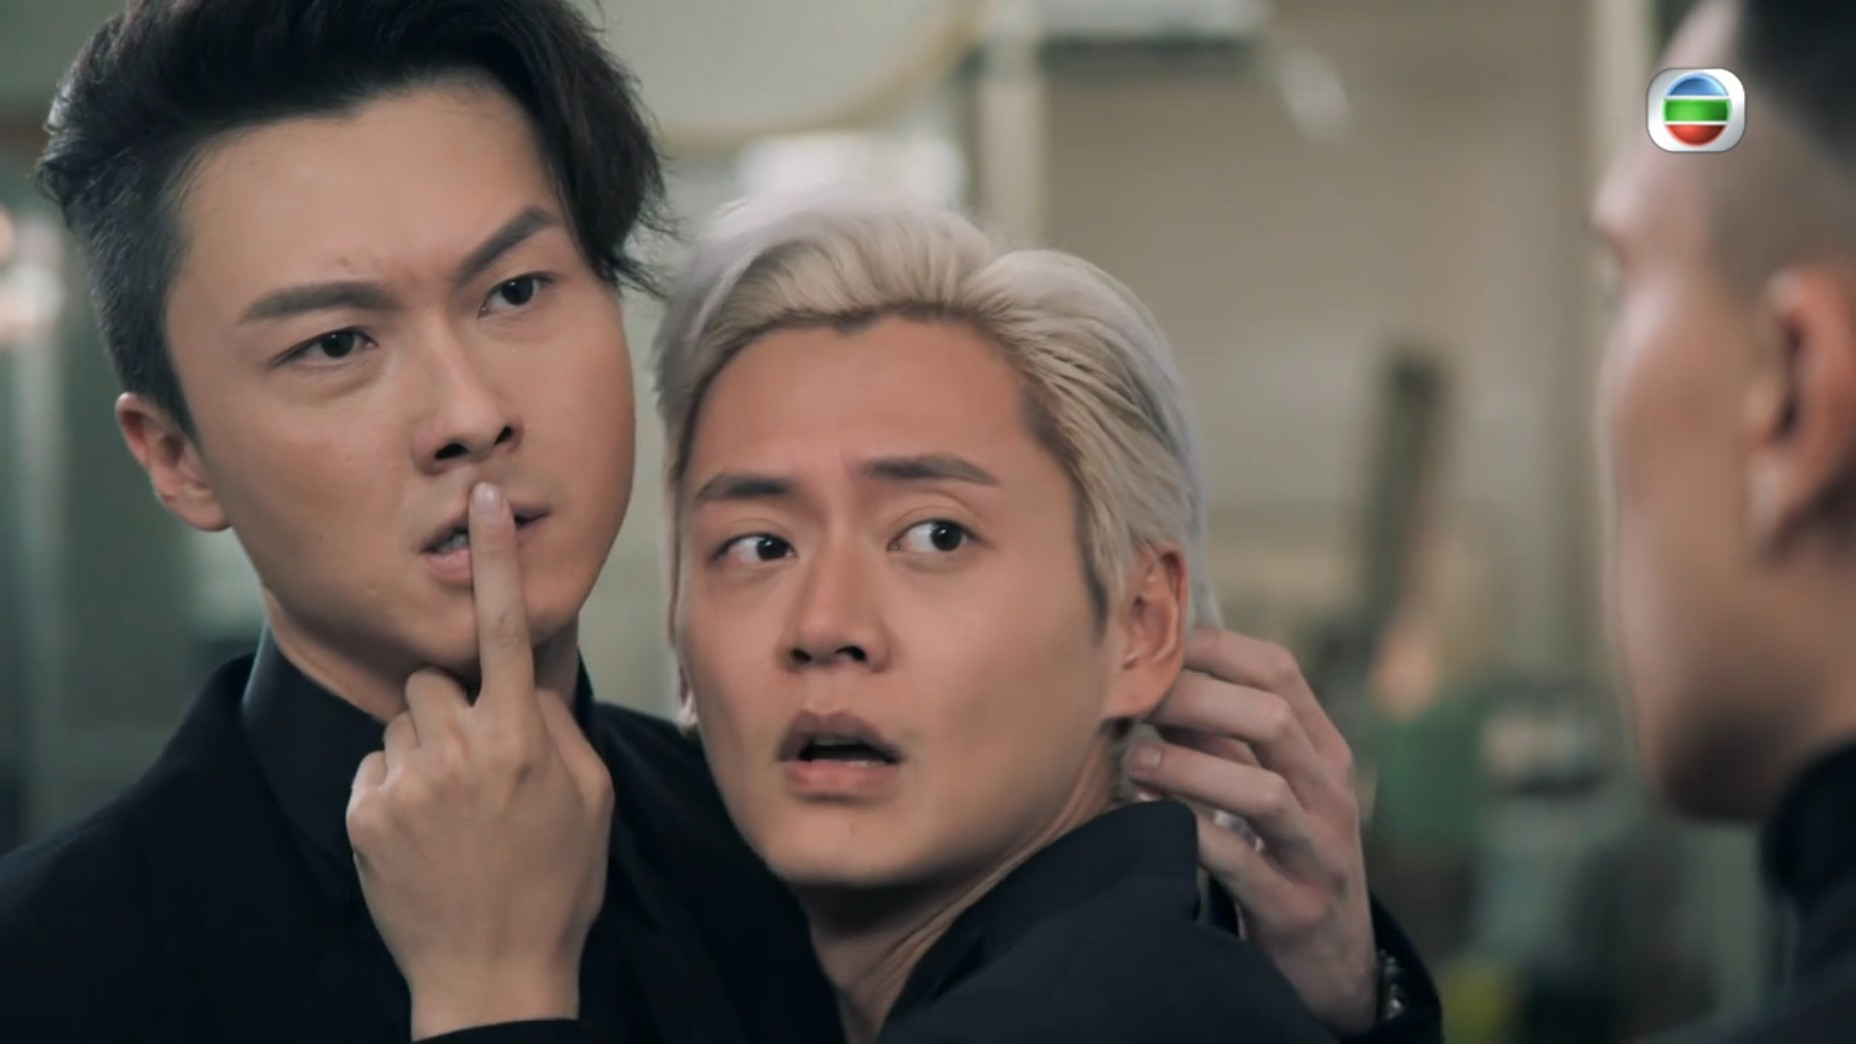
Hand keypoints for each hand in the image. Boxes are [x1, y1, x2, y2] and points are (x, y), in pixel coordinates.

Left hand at [347, 482, 614, 1039]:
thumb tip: (530, 671)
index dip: (498, 557)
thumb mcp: (591, 798)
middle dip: (451, 706)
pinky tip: (423, 835)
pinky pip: (376, 766)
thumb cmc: (558, 885)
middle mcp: (460, 749)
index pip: (509, 627)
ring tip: (451, 809)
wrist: (493, 973)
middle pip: (436, 680)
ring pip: (402, 720)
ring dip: (423, 748)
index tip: (483, 498)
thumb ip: (557, 723)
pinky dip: (395, 789)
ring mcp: (406, 782)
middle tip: (477, 764)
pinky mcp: (365, 814)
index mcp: (522, 738)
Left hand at [1127, 629, 1377, 1034]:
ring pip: (1261, 791)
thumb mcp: (1268, 789)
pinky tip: (1140, 816)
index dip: (1214, 648)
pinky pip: (1236, 862)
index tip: (1155, 644)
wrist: (1334, 962)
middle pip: (1271, 719)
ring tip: (1133, 761)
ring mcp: (1317, 852)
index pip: (1280, 671)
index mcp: (1325, 751)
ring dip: (1187, 769)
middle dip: (1193, 698)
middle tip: (1132, 697)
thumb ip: (1221, 739)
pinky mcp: (1292, 907)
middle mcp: (1331, 794)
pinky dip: (1184, 833)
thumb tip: (1152, 678)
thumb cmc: (1283, 855)